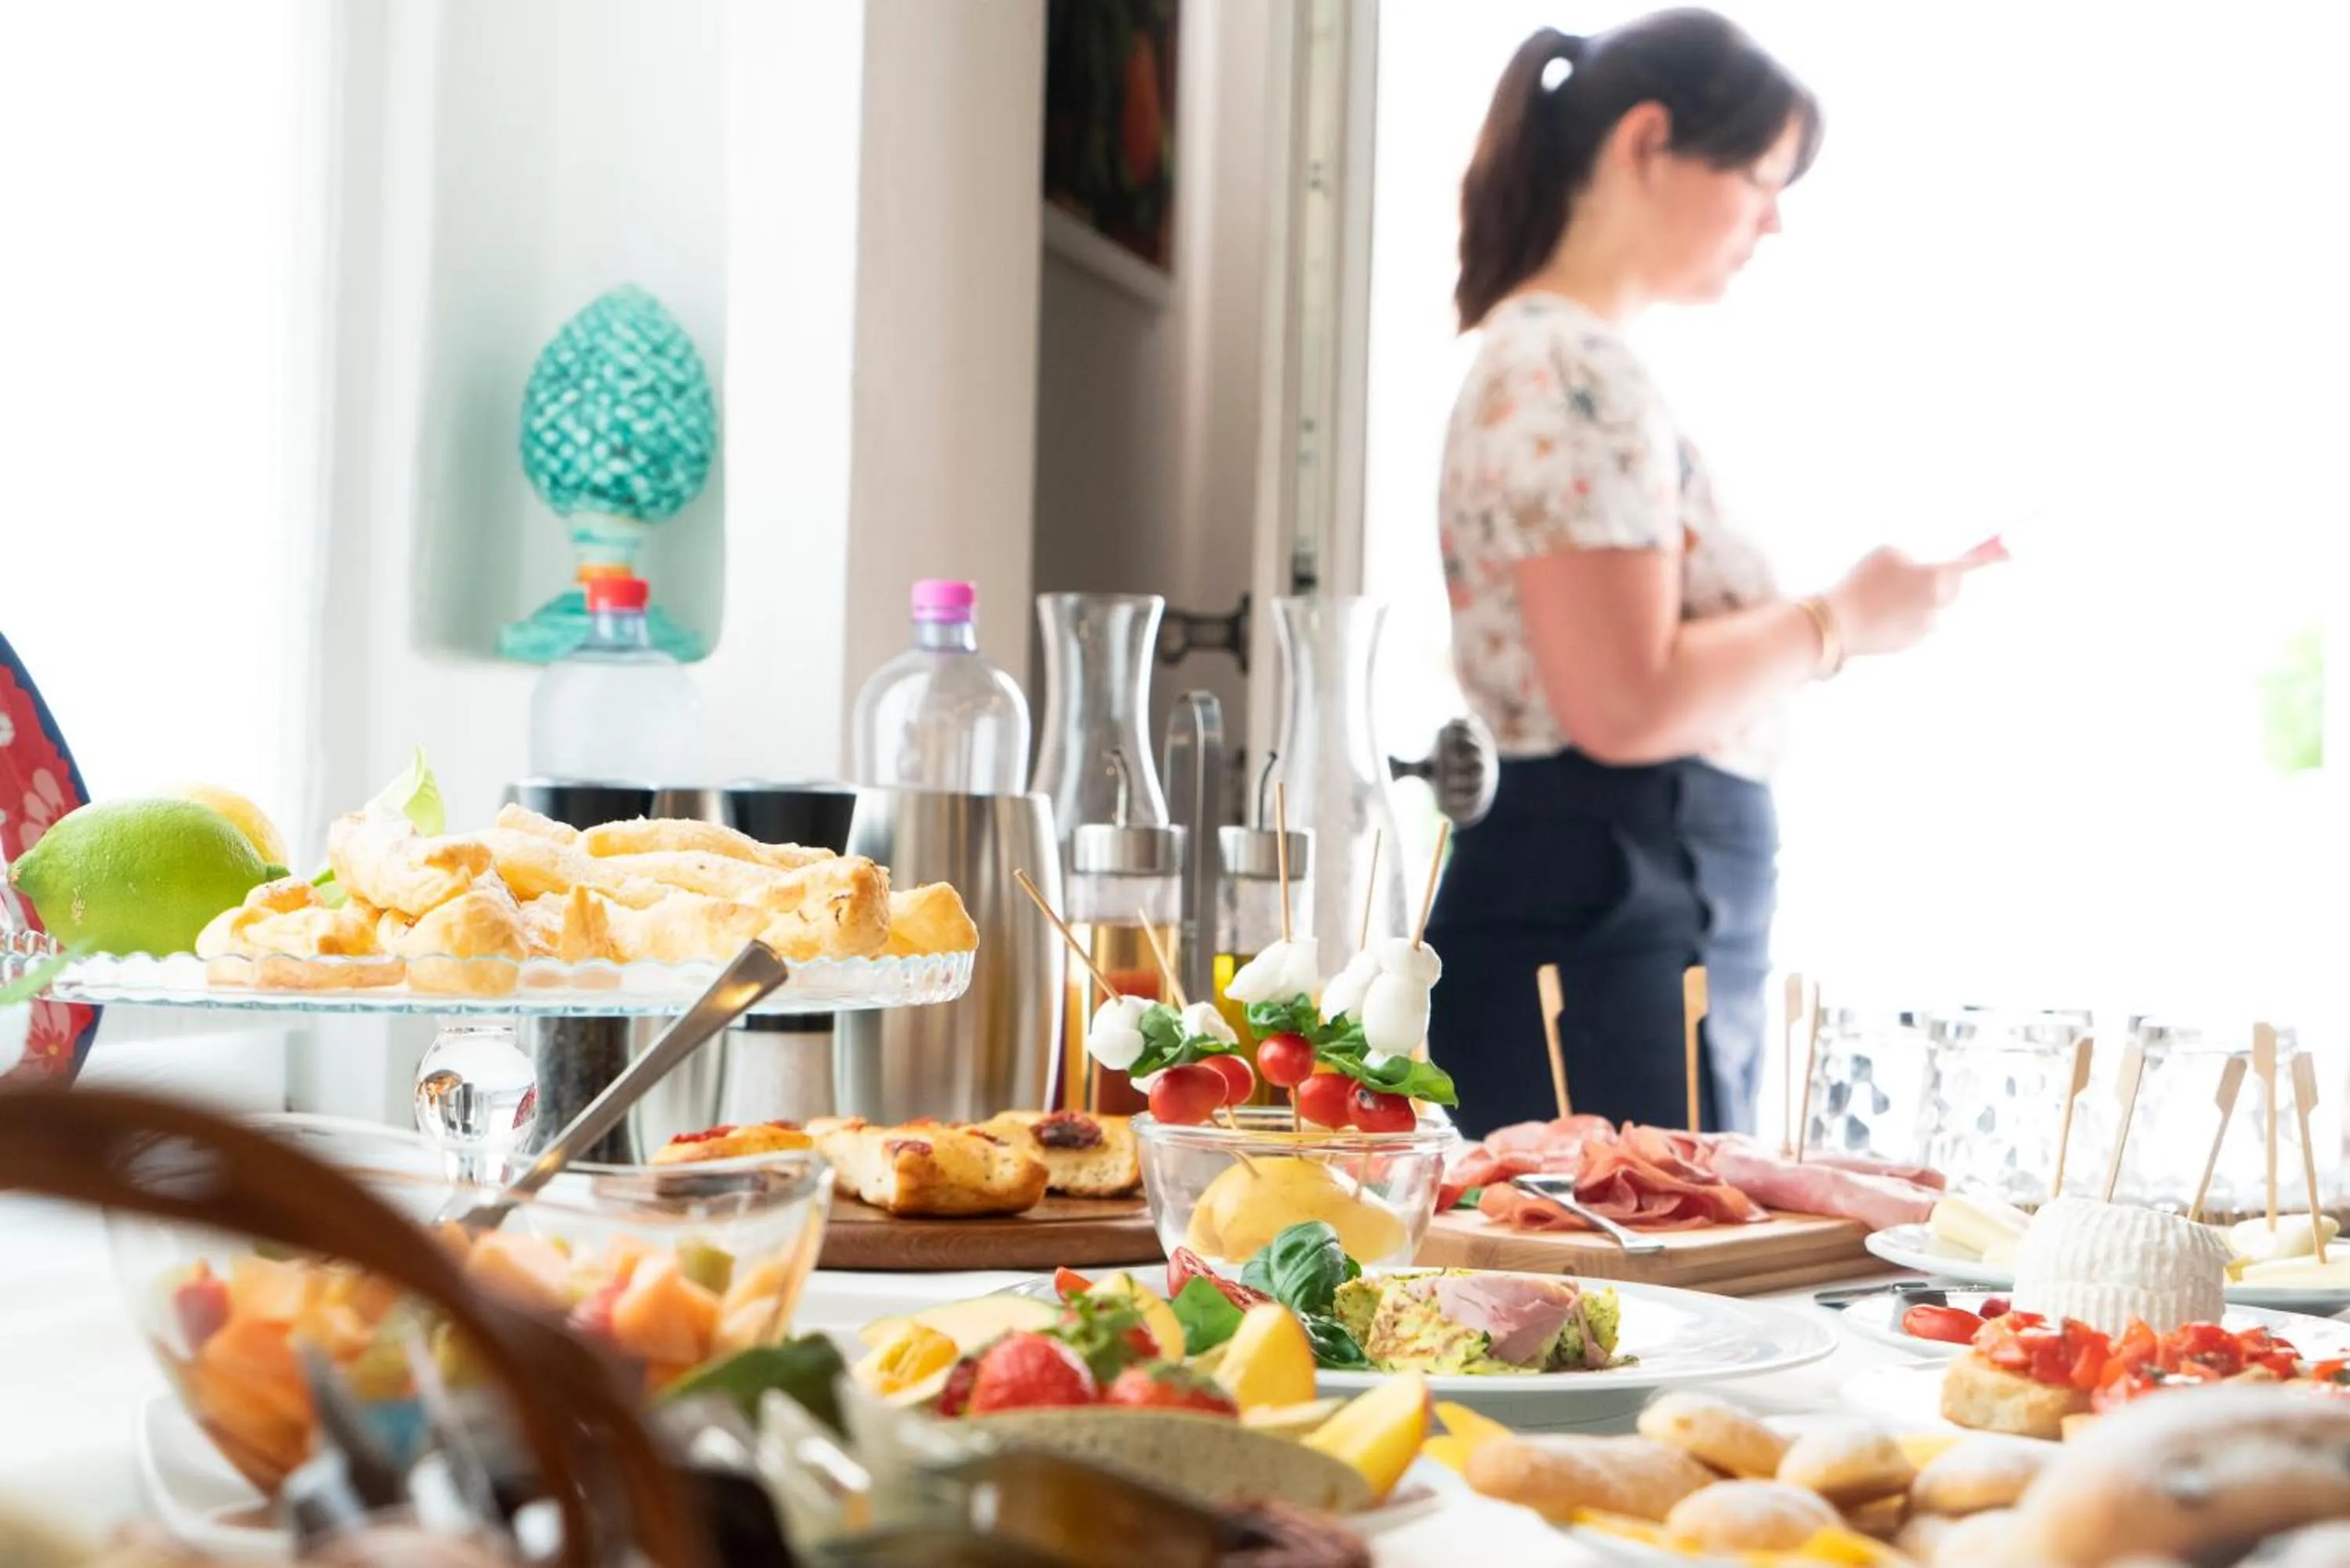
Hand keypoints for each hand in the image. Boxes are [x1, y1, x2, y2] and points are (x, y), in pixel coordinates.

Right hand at [1824, 536, 2005, 658]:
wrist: (1836, 626)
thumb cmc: (1862, 583)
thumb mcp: (1887, 553)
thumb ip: (1913, 557)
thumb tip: (1921, 567)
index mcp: (1937, 578)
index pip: (1971, 565)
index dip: (1990, 557)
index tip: (2008, 554)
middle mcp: (1937, 605)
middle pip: (1950, 589)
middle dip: (1938, 581)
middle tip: (1914, 574)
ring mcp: (1923, 628)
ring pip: (1929, 609)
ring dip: (1915, 601)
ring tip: (1881, 597)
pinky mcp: (1908, 644)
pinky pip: (1913, 625)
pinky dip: (1900, 618)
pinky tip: (1876, 614)